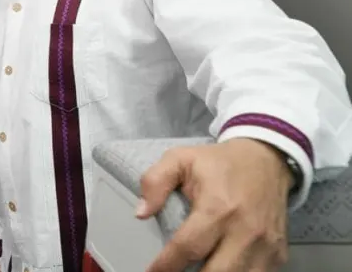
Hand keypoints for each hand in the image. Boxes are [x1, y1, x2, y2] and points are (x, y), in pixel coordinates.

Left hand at [138, 138, 291, 271]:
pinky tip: (219, 269)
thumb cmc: (219, 163)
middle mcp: (244, 230)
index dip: (166, 265)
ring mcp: (265, 245)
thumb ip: (154, 182)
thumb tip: (141, 213)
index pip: (188, 248)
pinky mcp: (278, 253)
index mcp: (217, 207)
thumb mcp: (179, 159)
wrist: (266, 159)